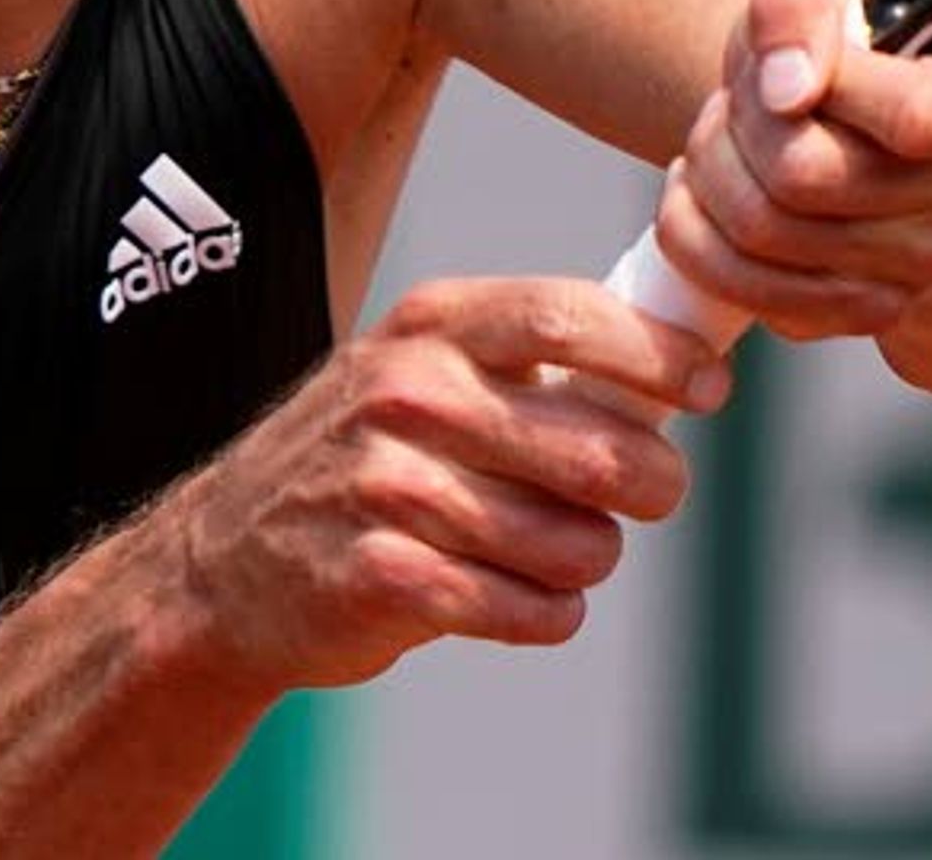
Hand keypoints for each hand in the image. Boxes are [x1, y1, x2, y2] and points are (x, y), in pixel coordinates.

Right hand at [155, 278, 725, 691]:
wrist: (221, 562)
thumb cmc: (363, 459)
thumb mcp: (423, 372)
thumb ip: (532, 364)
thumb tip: (685, 365)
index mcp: (429, 325)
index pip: (570, 317)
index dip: (660, 357)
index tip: (710, 390)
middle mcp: (406, 392)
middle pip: (595, 446)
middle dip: (653, 484)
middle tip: (648, 497)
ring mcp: (386, 485)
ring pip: (574, 544)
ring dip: (590, 561)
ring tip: (559, 555)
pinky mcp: (379, 576)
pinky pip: (527, 609)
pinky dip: (547, 613)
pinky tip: (524, 600)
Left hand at [648, 0, 931, 342]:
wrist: (831, 117)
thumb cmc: (828, 41)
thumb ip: (795, 5)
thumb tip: (788, 89)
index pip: (916, 116)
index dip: (827, 87)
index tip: (788, 67)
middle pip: (808, 176)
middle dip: (738, 127)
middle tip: (734, 102)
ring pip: (767, 233)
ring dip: (711, 176)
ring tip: (718, 142)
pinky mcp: (873, 310)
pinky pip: (751, 294)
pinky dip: (699, 239)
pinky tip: (706, 195)